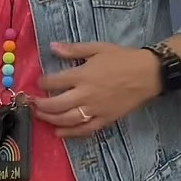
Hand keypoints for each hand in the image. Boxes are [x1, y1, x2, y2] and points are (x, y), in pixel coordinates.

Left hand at [34, 42, 158, 135]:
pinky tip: (58, 132)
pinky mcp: (105, 119)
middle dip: (40, 105)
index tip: (39, 83)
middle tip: (33, 103)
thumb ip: (73, 50)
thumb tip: (52, 47)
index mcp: (82, 75)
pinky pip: (84, 130)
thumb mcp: (97, 48)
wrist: (147, 74)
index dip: (42, 83)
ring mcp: (95, 110)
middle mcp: (85, 94)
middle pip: (55, 105)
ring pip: (66, 119)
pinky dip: (69, 133)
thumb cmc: (122, 58)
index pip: (54, 82)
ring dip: (50, 119)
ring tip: (41, 116)